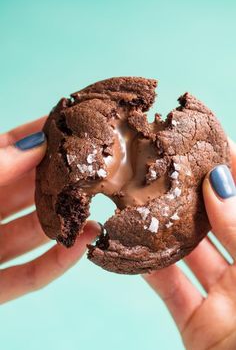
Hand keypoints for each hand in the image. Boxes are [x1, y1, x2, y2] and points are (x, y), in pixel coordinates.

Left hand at [0, 117, 99, 303]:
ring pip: (36, 233)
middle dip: (62, 178)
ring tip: (101, 205)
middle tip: (96, 163)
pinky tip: (84, 244)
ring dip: (69, 222)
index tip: (70, 122)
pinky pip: (30, 275)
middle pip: (29, 191)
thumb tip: (39, 141)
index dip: (38, 136)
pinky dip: (57, 262)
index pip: (8, 152)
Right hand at [144, 139, 235, 349]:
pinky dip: (145, 268)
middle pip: (218, 218)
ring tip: (138, 194)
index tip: (209, 135)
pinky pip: (168, 289)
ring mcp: (226, 298)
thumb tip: (220, 183)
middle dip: (192, 189)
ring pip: (189, 251)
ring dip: (162, 225)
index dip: (234, 164)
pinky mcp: (198, 323)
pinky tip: (125, 243)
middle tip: (165, 159)